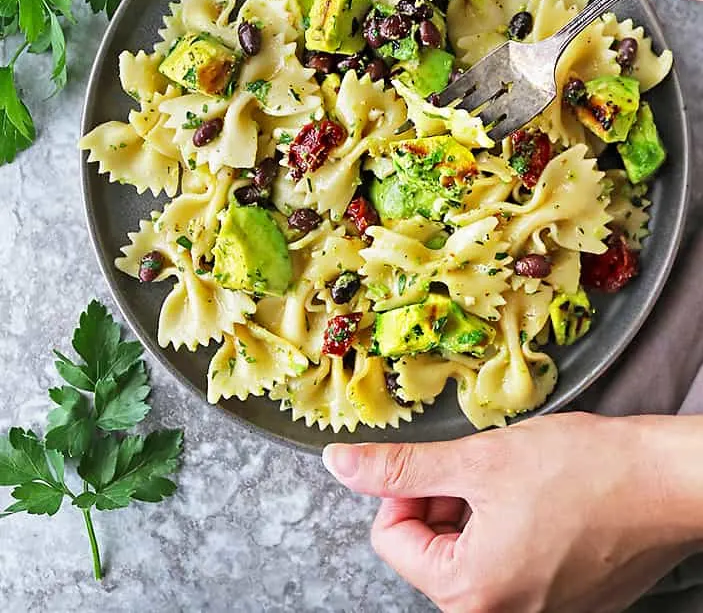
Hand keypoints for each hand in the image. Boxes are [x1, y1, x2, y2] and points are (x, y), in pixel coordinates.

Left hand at [323, 413, 702, 612]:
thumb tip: (341, 464)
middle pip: (428, 551)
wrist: (667, 482)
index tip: (440, 464)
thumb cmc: (582, 469)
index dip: (407, 490)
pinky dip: (508, 528)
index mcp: (470, 593)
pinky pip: (508, 566)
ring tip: (516, 482)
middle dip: (443, 502)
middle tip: (483, 470)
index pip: (391, 539)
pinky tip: (540, 501)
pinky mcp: (562, 604)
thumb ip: (400, 467)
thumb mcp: (477, 459)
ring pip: (468, 554)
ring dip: (476, 511)